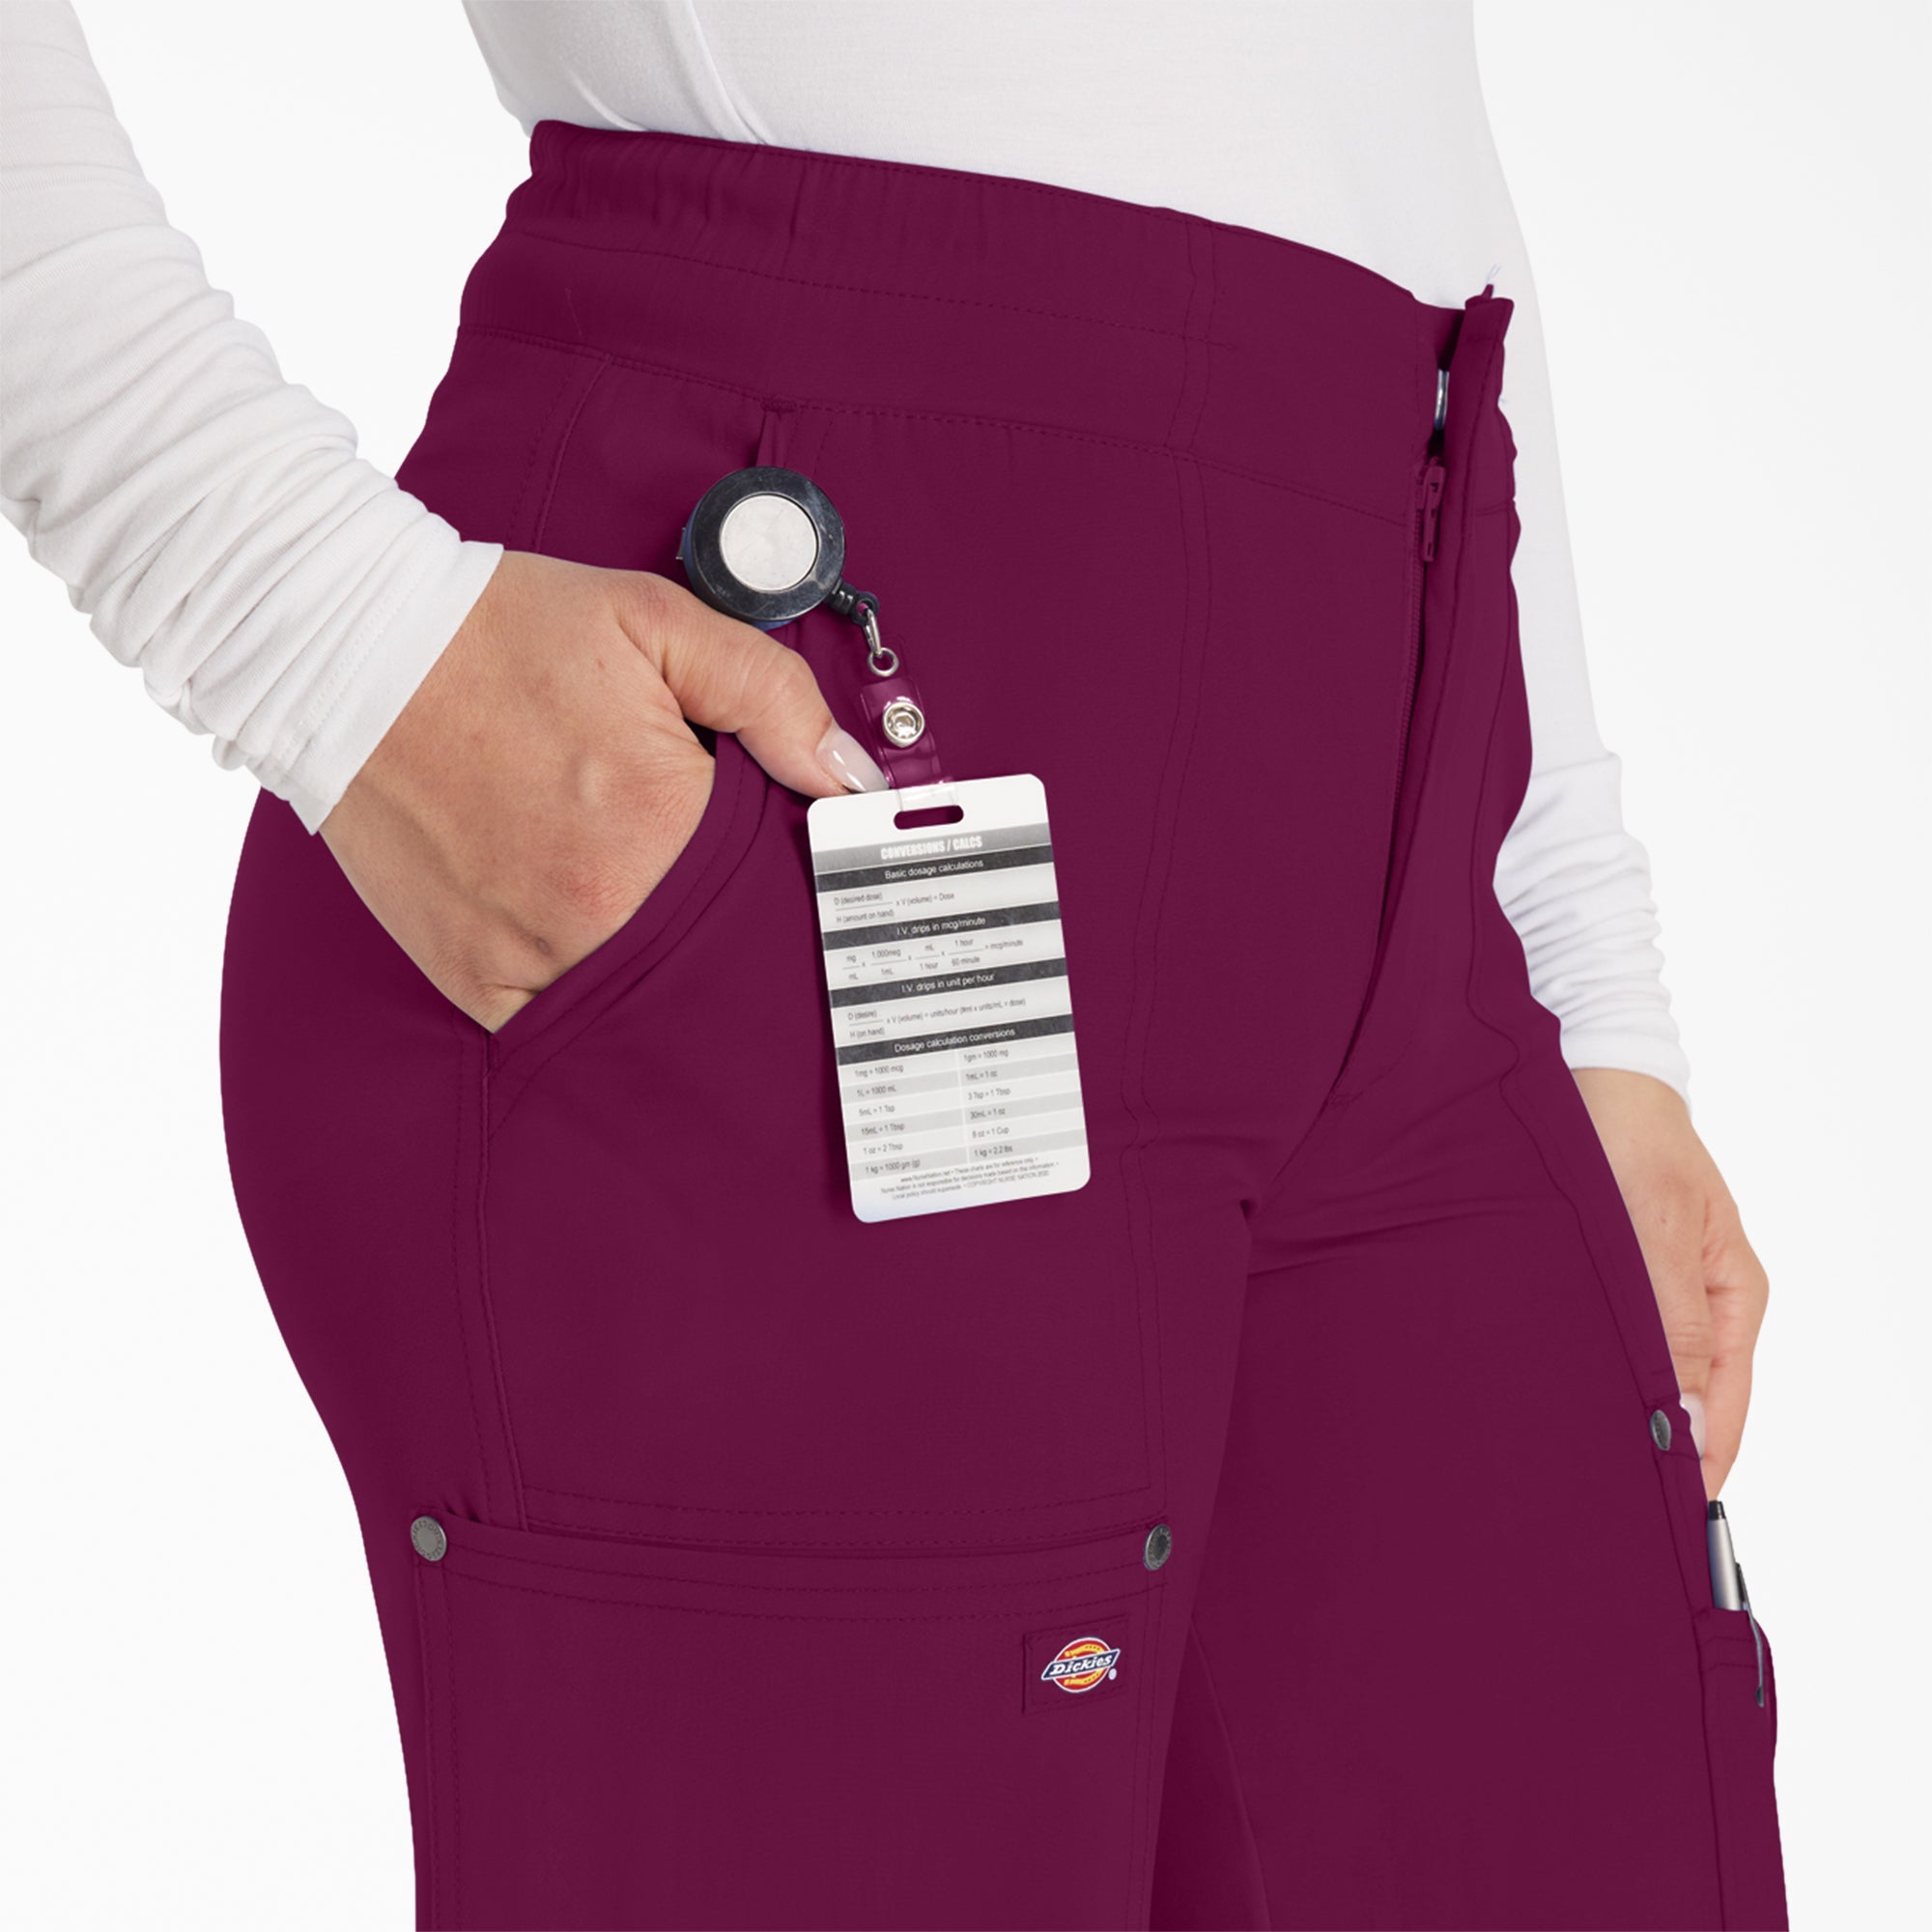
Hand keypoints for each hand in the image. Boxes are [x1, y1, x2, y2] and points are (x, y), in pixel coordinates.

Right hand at [318, 550, 885, 1031]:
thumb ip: (771, 696)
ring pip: (648, 1006)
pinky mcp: (476, 980)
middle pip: (718, 962)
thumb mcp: (658, 624)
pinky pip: (564, 1023)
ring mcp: (532, 957)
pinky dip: (596, 1004)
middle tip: (757, 923)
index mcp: (659, 827)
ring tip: (689, 942)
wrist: (348, 653)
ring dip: (677, 983)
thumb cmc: (503, 632)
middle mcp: (598, 910)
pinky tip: (613, 963)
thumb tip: (849, 777)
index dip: (801, 894)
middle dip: (747, 946)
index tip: (811, 890)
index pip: (778, 898)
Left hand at [1572, 1067, 1768, 1496]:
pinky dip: (1581, 1368)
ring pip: (1637, 1371)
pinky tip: (1544, 1393)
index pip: (1725, 1410)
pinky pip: (1604, 1338)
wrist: (1580, 1063)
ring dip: (1607, 1409)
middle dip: (1646, 1449)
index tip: (1658, 1520)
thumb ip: (1672, 1325)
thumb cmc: (1625, 1132)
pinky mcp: (1606, 1274)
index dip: (1693, 1468)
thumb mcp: (1655, 1230)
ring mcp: (1651, 1288)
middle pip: (1682, 1401)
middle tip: (1596, 1504)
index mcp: (1731, 1294)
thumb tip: (1689, 1418)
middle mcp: (1695, 1300)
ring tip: (1562, 1463)